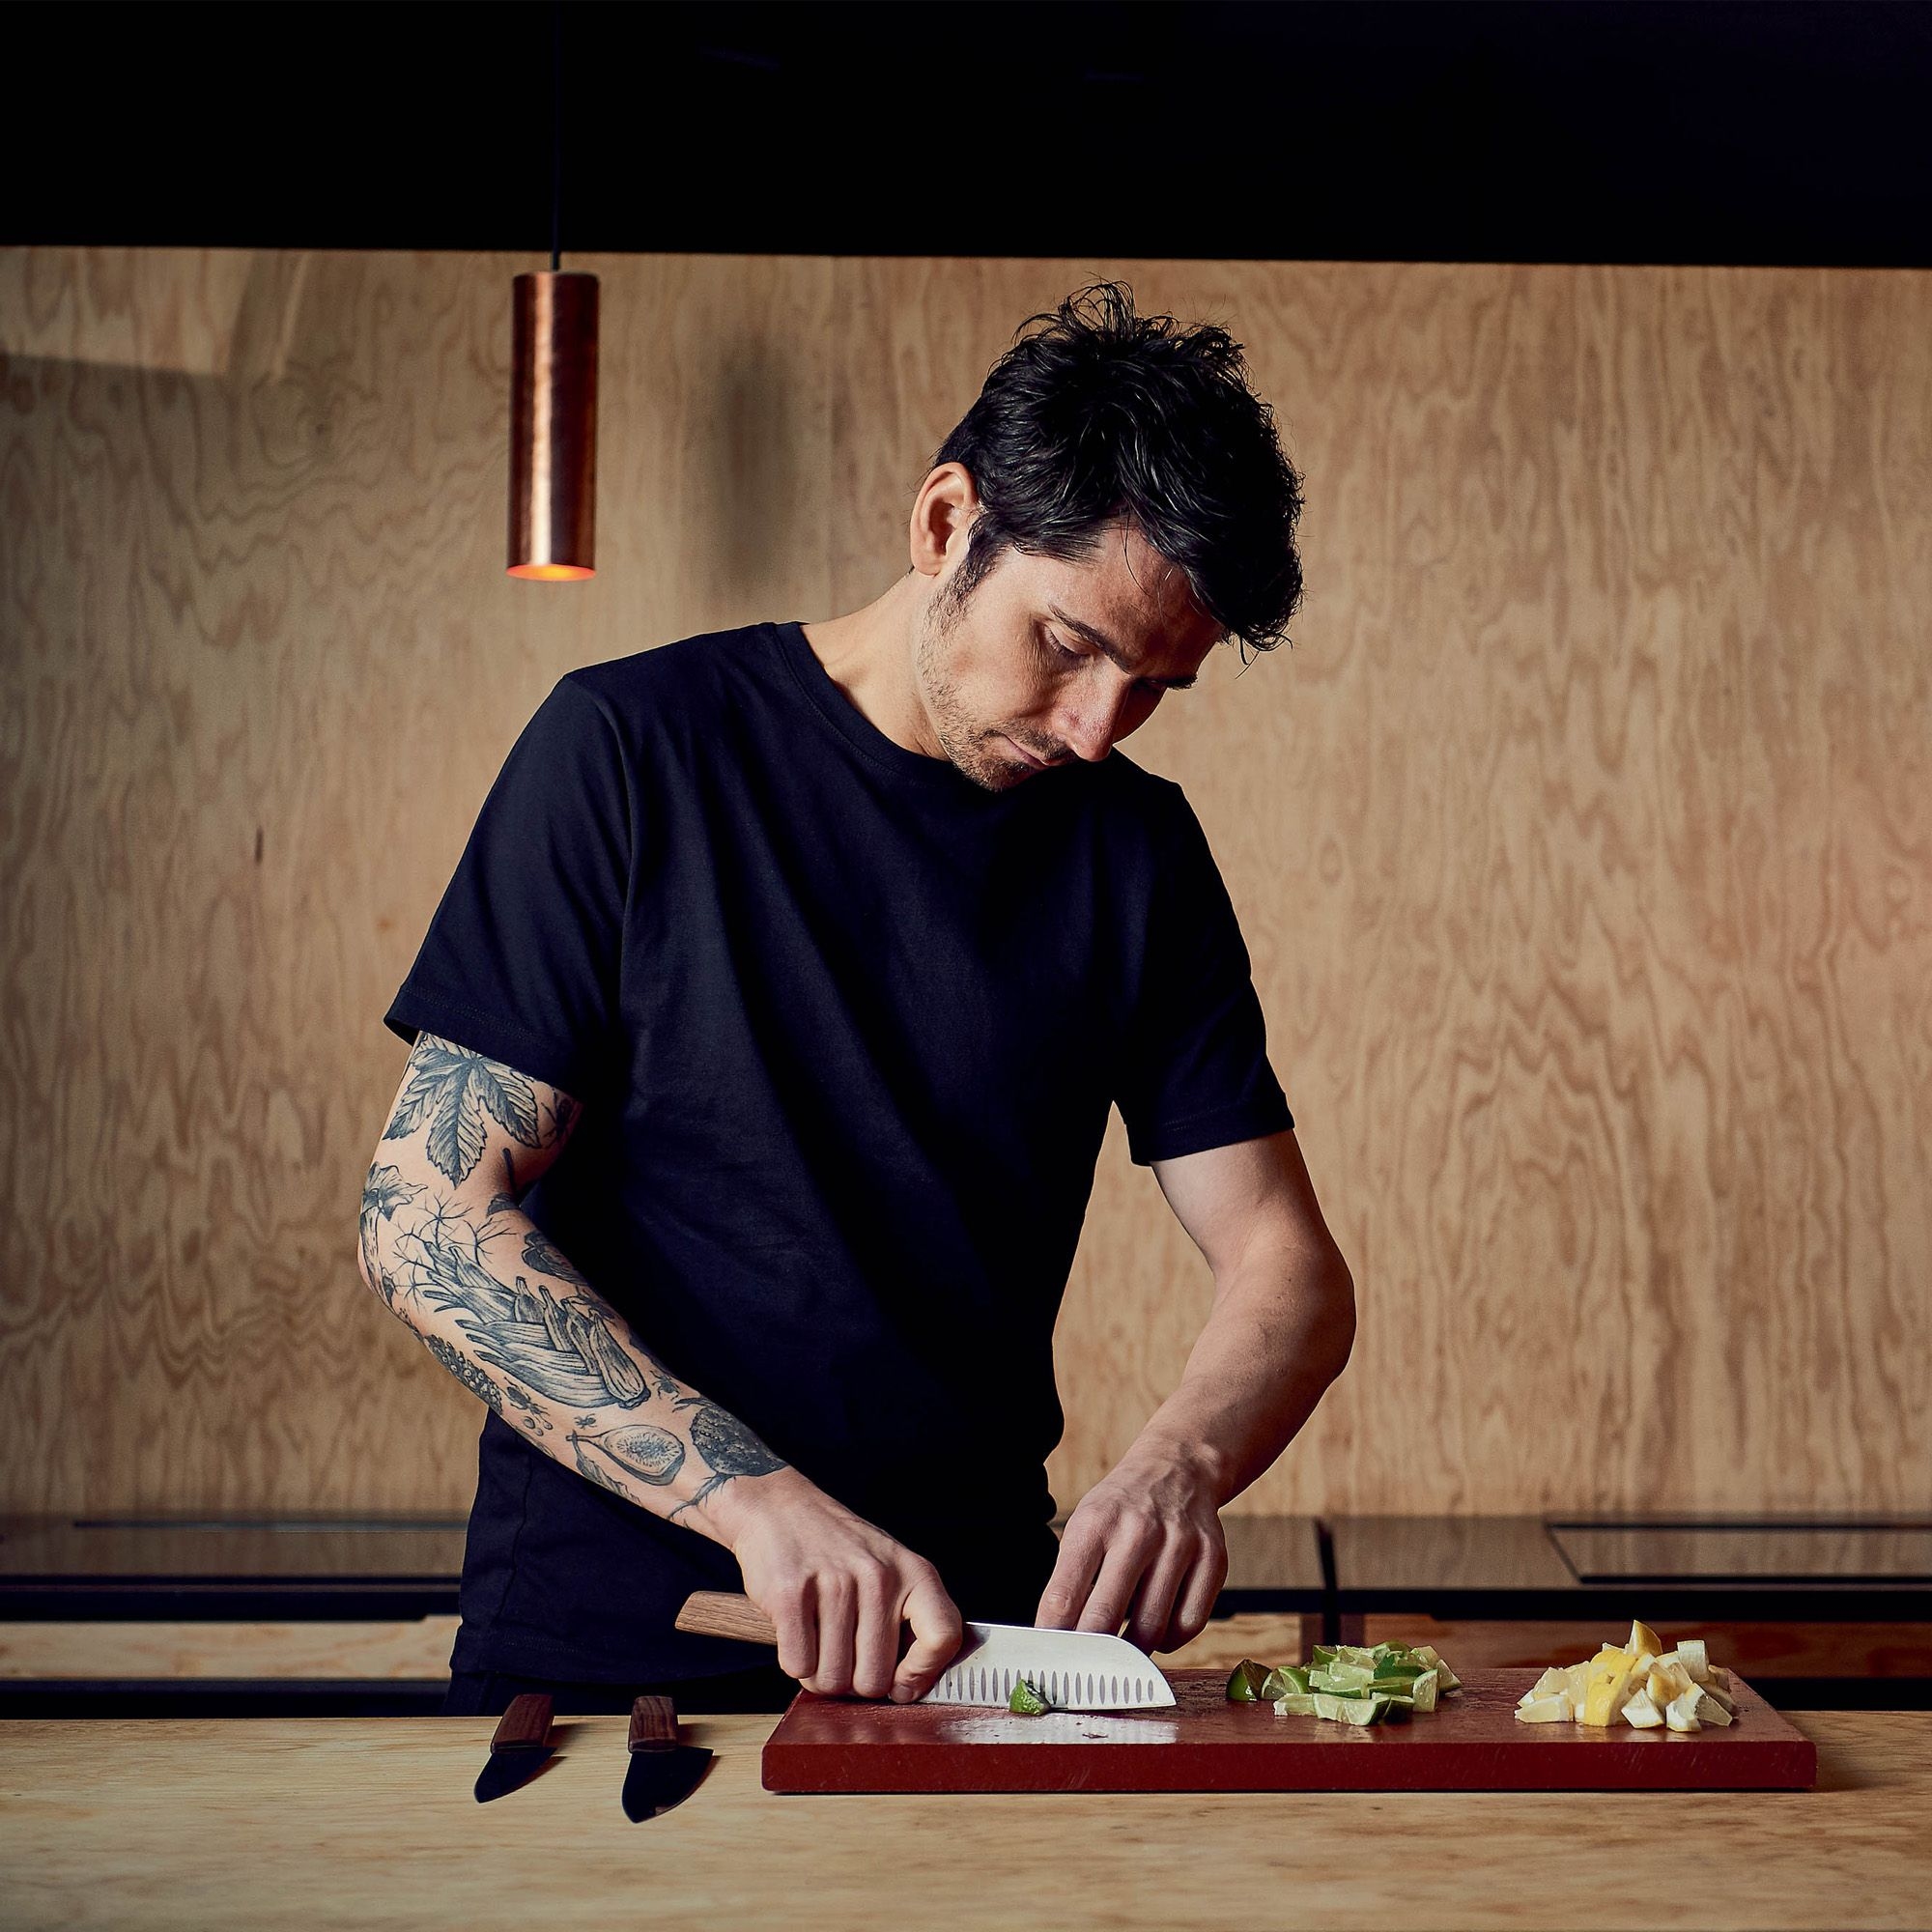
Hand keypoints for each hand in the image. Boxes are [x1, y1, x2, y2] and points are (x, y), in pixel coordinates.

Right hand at [727, 1473, 963, 1701]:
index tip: (900, 1683)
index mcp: (914, 1572)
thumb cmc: (840, 1551)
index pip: (943, 1636)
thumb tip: (912, 1688)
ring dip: (819, 1674)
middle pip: (874, 1681)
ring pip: (832, 1681)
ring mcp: (835, 1584)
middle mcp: (879, 1576)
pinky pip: (798, 1667)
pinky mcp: (791, 1594)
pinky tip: (796, 1630)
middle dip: (853, 1681)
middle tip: (843, 1653)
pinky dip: (794, 1662)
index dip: (922, 1674)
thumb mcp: (891, 1568)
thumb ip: (910, 1619)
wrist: (779, 1509)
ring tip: (818, 1639)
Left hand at [1033, 1439, 1227, 1653]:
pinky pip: (1189, 1625)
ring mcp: (1180, 1544)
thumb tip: (1055, 1638)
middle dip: (1089, 1653)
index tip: (1050, 1659)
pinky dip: (1170, 1640)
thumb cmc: (1122, 1507)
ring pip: (1151, 1628)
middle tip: (1084, 1667)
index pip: (1065, 1593)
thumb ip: (1069, 1579)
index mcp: (1096, 1522)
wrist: (1178, 1469)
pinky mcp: (1213, 1559)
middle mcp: (1139, 1531)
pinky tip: (1157, 1630)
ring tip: (1121, 1647)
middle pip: (1105, 1616)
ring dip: (1131, 1651)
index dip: (1053, 1635)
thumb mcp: (1084, 1526)